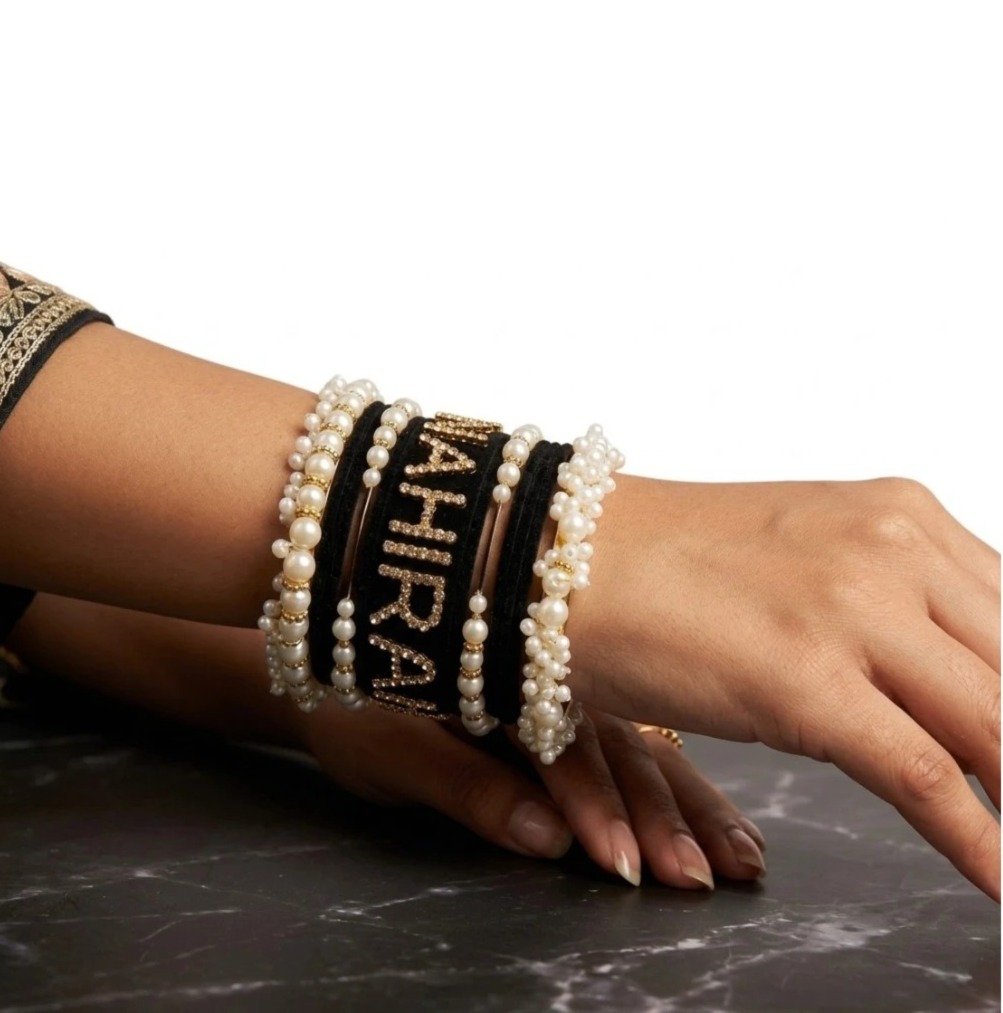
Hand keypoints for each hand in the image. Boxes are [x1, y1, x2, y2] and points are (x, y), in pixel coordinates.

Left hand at [304, 700, 765, 888]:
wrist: (339, 650)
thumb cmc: (356, 710)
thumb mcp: (392, 750)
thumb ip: (468, 789)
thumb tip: (546, 838)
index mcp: (503, 673)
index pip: (559, 742)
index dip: (592, 803)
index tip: (625, 862)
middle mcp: (549, 675)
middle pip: (618, 742)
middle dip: (662, 813)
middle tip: (702, 875)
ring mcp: (572, 690)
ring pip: (643, 744)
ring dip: (692, 802)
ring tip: (740, 856)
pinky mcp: (580, 710)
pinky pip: (641, 745)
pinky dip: (683, 786)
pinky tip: (723, 815)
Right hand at [569, 475, 999, 898]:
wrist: (562, 556)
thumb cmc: (665, 562)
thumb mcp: (803, 560)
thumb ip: (885, 602)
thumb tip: (954, 676)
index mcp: (900, 515)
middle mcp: (892, 548)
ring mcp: (851, 610)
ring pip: (994, 729)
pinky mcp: (805, 681)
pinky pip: (927, 779)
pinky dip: (984, 845)